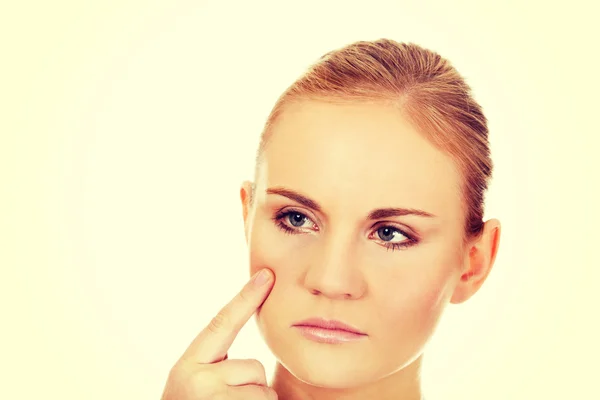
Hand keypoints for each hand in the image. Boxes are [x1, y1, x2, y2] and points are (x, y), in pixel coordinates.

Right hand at [160, 268, 276, 398]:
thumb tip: (254, 362)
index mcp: (188, 365)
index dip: (246, 298)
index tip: (266, 275)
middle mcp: (196, 377)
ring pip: (263, 389)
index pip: (222, 324)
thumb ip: (218, 367)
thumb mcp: (196, 387)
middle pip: (254, 368)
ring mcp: (211, 396)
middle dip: (252, 388)